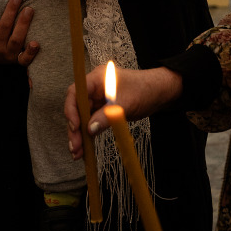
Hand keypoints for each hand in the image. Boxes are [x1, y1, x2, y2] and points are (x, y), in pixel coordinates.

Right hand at [0, 0, 38, 66]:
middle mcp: (1, 50)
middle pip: (4, 31)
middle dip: (11, 14)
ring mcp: (12, 55)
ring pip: (17, 42)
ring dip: (23, 25)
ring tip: (29, 10)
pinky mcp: (22, 60)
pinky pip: (26, 59)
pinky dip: (31, 52)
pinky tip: (36, 44)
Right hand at [65, 65, 182, 159]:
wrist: (159, 93)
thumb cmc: (145, 89)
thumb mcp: (126, 104)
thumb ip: (107, 115)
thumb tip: (90, 129)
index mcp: (97, 78)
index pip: (76, 92)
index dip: (71, 109)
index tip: (75, 126)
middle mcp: (95, 88)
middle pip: (77, 107)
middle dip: (74, 128)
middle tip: (75, 146)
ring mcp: (98, 99)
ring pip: (82, 117)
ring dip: (79, 134)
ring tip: (78, 152)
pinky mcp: (103, 109)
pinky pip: (91, 122)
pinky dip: (88, 134)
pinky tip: (85, 148)